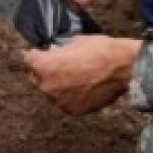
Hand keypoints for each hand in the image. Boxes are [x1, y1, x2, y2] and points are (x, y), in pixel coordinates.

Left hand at [24, 36, 140, 114]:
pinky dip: (71, 96)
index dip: (35, 54)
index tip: (39, 53)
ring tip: (75, 77)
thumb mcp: (75, 42)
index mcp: (44, 66)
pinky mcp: (74, 110)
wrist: (124, 67)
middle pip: (36, 78)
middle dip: (44, 71)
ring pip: (52, 92)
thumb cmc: (101, 50)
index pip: (29, 59)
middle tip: (57, 66)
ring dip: (58, 85)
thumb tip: (55, 54)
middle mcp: (47, 86)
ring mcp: (60, 101)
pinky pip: (66, 102)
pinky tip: (83, 87)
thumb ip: (59, 51)